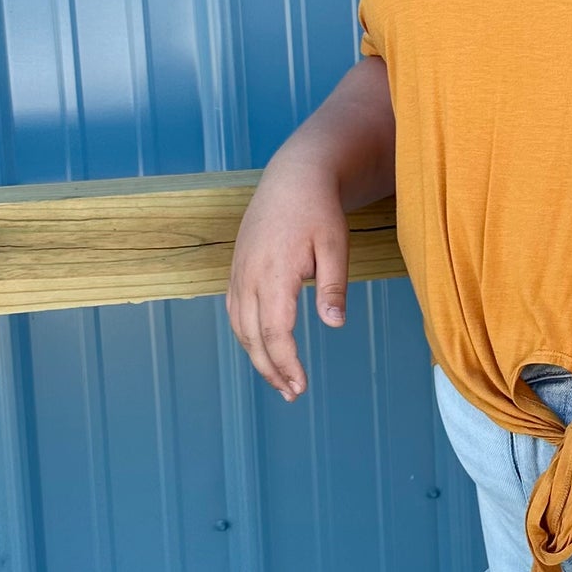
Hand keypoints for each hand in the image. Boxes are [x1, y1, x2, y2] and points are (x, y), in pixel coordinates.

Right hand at [226, 157, 351, 400]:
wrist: (293, 177)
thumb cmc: (319, 211)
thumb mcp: (336, 246)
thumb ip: (333, 287)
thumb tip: (334, 326)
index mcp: (274, 273)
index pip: (275, 333)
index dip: (286, 364)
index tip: (301, 386)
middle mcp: (249, 276)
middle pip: (253, 337)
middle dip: (271, 370)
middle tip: (292, 394)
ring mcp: (239, 272)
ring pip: (240, 327)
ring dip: (257, 356)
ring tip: (278, 379)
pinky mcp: (238, 268)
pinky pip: (236, 311)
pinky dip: (247, 335)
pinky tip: (263, 348)